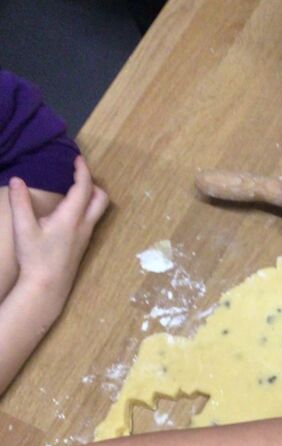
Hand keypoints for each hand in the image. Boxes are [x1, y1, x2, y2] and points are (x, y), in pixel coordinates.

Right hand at [8, 156, 107, 319]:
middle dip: (93, 183)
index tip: (78, 159)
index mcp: (71, 218)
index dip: (82, 170)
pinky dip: (86, 208)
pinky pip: (91, 220)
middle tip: (78, 174)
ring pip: (98, 211)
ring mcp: (86, 236)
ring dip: (91, 196)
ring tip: (74, 188)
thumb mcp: (23, 229)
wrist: (47, 287)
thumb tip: (17, 181)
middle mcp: (84, 226)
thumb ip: (20, 203)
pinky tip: (70, 210)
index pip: (84, 188)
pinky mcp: (83, 245)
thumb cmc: (35, 258)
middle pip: (101, 199)